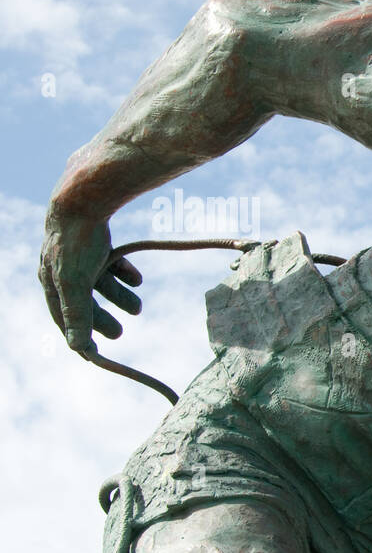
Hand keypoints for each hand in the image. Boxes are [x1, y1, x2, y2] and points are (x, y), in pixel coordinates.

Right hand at [38, 207, 142, 355]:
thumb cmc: (76, 242)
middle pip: (81, 302)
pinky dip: (123, 273)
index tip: (95, 354)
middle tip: (119, 334)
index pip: (63, 318)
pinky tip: (138, 281)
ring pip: (98, 283)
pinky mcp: (93, 240)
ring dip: (118, 297)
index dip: (78, 336)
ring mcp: (77, 254)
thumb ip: (77, 315)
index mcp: (51, 282)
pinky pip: (108, 262)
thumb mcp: (76, 283)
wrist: (84, 198)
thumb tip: (76, 347)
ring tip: (138, 309)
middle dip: (100, 319)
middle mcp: (60, 268)